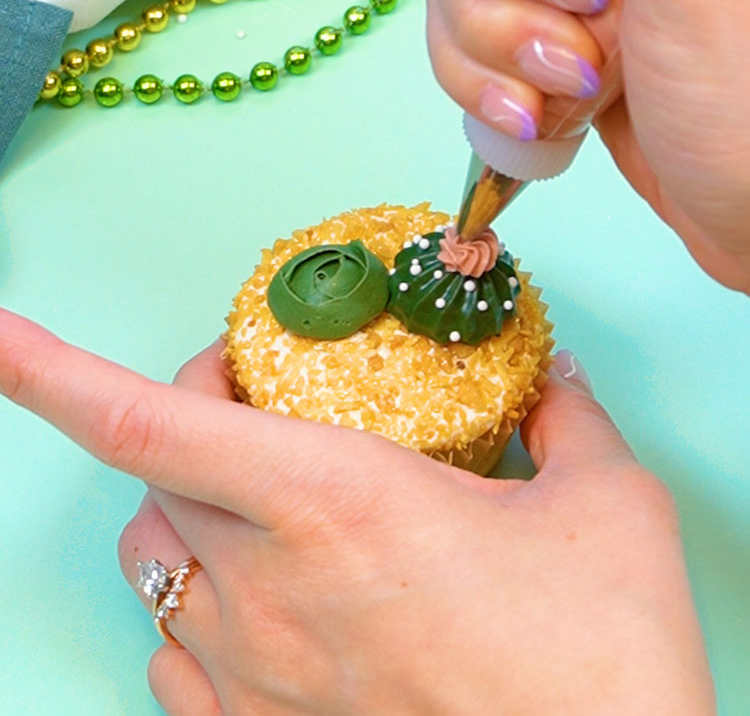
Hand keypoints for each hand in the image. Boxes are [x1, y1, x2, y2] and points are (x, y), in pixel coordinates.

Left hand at [0, 308, 713, 714]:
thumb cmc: (601, 661)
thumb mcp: (607, 508)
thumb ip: (567, 422)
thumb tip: (554, 383)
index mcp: (338, 501)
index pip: (148, 422)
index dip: (51, 369)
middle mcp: (272, 584)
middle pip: (152, 473)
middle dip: (184, 413)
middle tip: (250, 393)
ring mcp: (255, 670)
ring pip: (150, 559)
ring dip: (180, 503)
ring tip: (249, 489)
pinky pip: (170, 649)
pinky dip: (187, 600)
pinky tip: (248, 594)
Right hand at [427, 0, 749, 291]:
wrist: (743, 205)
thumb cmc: (734, 94)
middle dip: (508, 25)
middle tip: (586, 63)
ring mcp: (558, 7)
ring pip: (456, 13)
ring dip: (493, 72)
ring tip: (568, 103)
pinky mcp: (540, 63)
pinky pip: (468, 62)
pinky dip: (485, 97)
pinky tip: (538, 124)